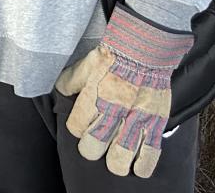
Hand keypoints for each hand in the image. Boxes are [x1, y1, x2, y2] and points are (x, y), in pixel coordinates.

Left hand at [55, 4, 192, 177]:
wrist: (146, 47)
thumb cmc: (114, 54)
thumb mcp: (85, 64)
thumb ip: (70, 81)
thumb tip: (59, 92)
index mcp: (93, 96)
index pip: (76, 127)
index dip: (76, 128)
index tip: (80, 125)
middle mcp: (113, 111)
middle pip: (94, 146)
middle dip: (91, 149)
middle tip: (94, 144)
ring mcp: (135, 118)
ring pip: (121, 155)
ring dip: (116, 162)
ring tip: (115, 161)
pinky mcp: (155, 121)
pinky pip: (150, 151)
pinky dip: (143, 165)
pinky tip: (138, 168)